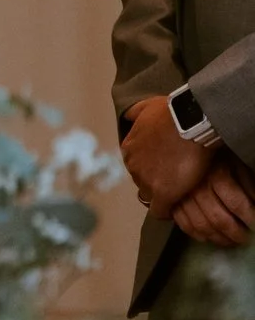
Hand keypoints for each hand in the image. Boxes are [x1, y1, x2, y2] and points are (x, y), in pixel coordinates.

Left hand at [124, 94, 214, 215]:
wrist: (190, 123)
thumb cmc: (171, 112)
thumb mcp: (146, 107)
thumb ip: (135, 114)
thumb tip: (129, 117)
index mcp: (129, 148)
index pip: (136, 166)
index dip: (151, 169)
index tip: (164, 169)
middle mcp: (132, 166)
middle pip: (142, 181)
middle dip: (156, 181)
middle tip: (174, 180)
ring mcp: (146, 181)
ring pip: (151, 196)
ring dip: (163, 195)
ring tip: (179, 192)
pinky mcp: (163, 194)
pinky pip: (160, 211)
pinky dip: (167, 212)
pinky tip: (176, 209)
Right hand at [171, 153, 254, 246]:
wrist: (178, 133)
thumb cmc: (210, 146)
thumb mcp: (235, 161)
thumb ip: (247, 183)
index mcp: (217, 176)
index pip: (239, 205)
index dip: (251, 218)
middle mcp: (197, 187)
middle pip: (219, 219)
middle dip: (235, 233)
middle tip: (244, 239)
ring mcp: (179, 192)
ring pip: (199, 224)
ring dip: (216, 237)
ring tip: (227, 241)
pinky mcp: (167, 195)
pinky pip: (180, 220)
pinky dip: (193, 232)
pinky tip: (203, 236)